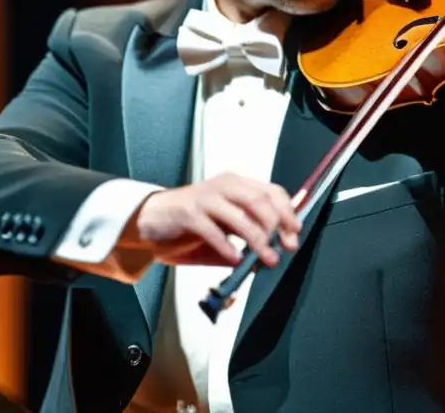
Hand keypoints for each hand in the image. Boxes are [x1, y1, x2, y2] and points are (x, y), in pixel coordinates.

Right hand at [126, 173, 301, 267]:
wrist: (150, 222)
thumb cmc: (190, 226)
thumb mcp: (224, 229)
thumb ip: (246, 237)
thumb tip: (271, 254)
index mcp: (236, 185)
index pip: (271, 192)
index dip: (287, 212)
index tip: (294, 233)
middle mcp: (224, 186)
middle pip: (260, 200)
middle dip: (277, 226)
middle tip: (284, 248)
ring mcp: (205, 198)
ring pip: (240, 214)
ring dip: (258, 239)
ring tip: (266, 258)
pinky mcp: (188, 213)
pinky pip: (213, 230)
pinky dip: (227, 246)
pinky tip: (235, 259)